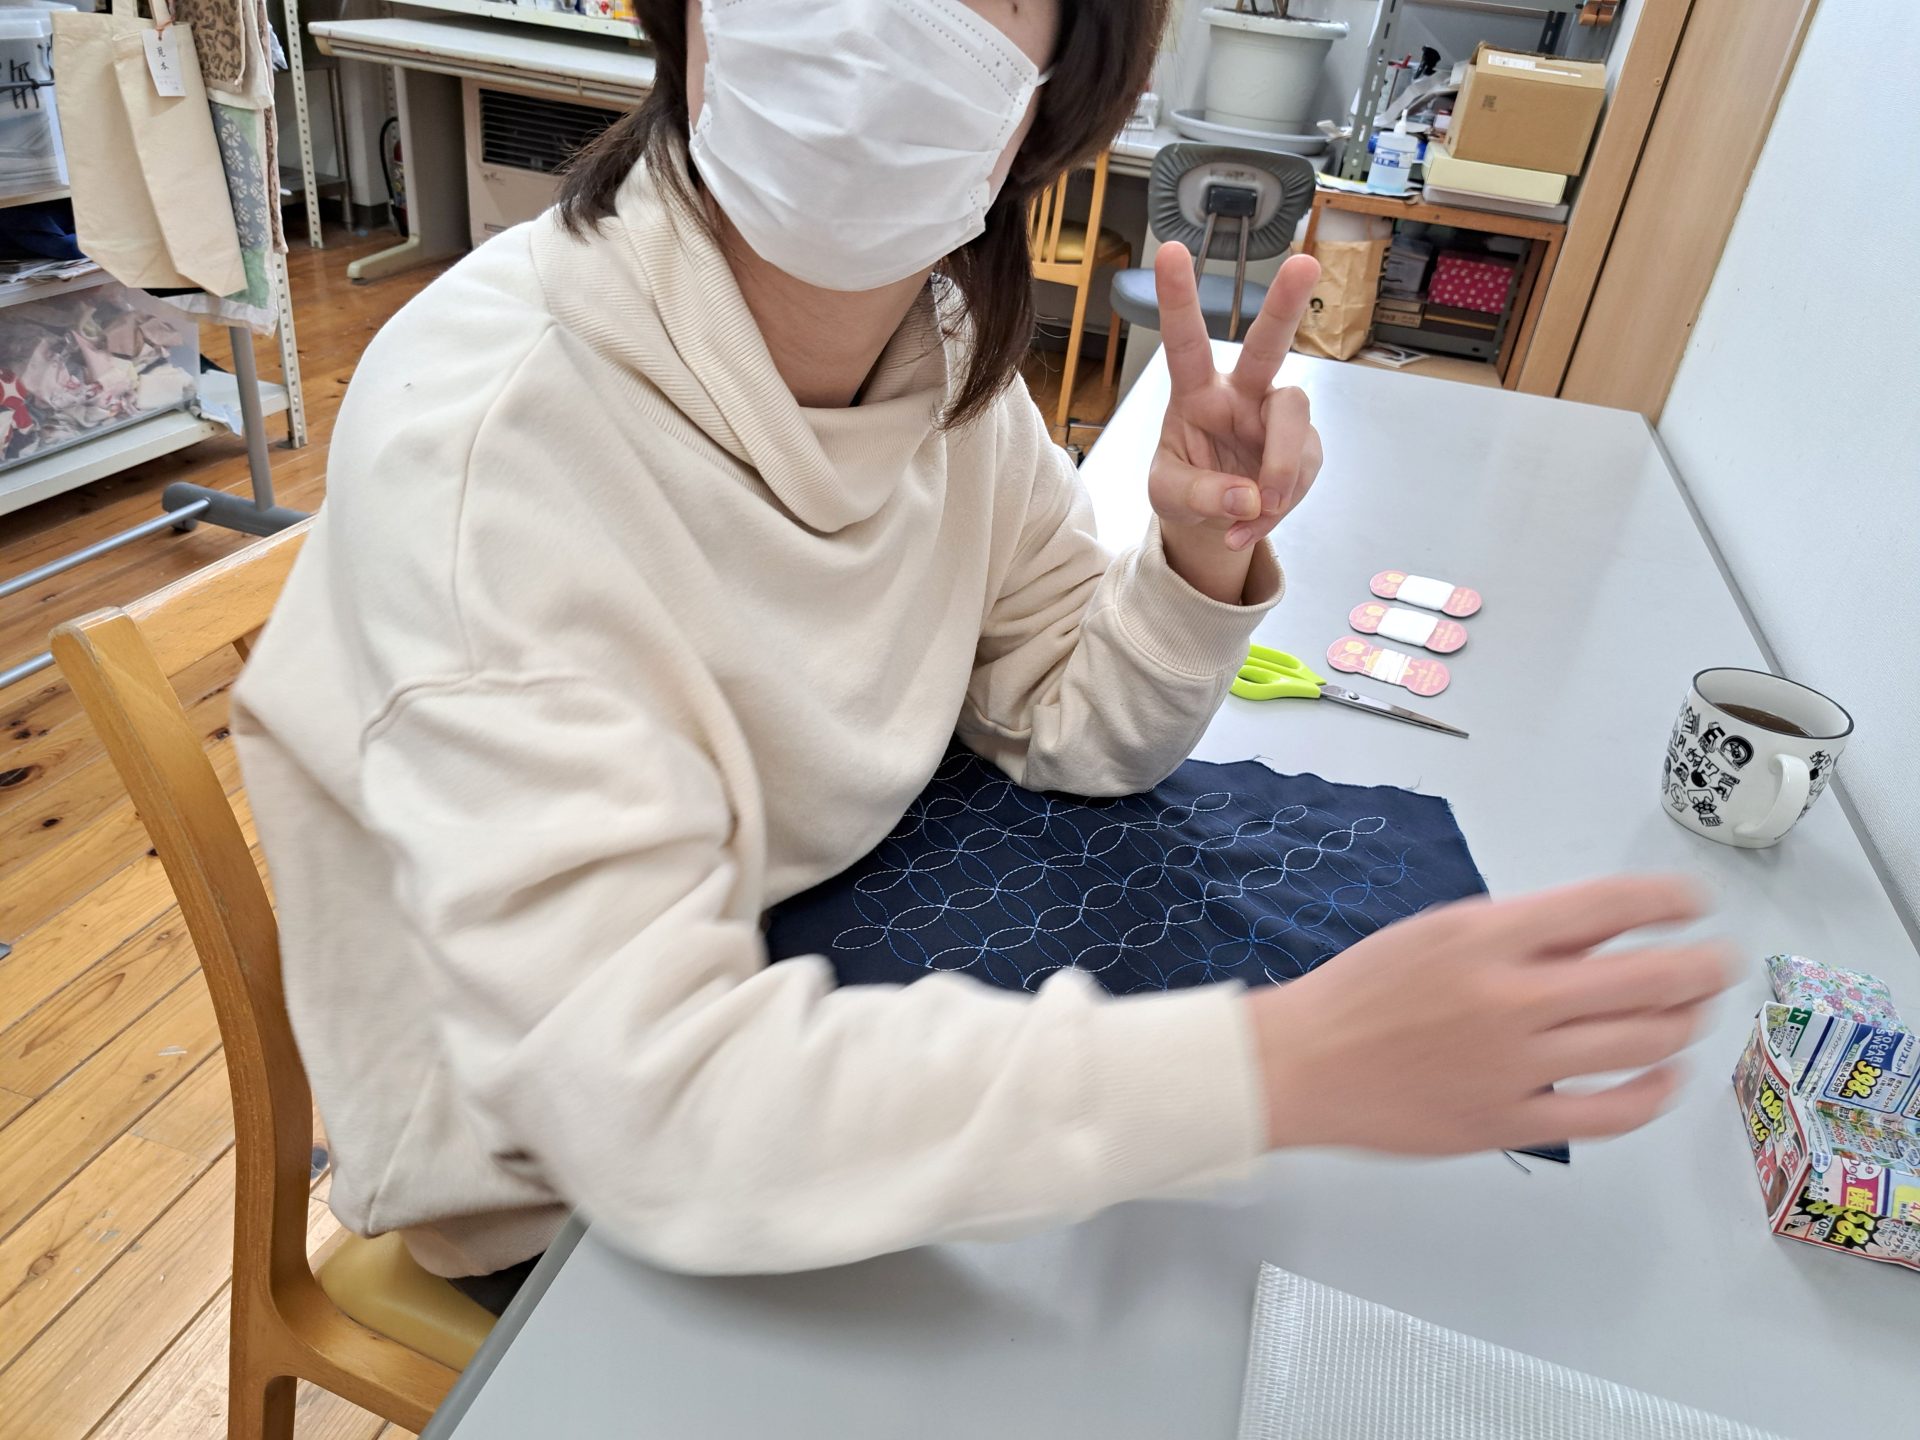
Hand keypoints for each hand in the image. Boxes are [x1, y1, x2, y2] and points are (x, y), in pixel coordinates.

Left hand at [1149, 245, 1323, 600]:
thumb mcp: (1169, 496)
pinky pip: (1303, 474)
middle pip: (1267, 346)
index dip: (1178, 299)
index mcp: (1196, 392)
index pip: (1186, 343)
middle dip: (1285, 306)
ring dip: (1279, 471)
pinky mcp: (1306, 448)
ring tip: (1254, 510)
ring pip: (1295, 421)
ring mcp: (1277, 419)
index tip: (1171, 250)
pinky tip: (1249, 527)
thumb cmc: (1184, 488)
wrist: (1214, 522)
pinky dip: (1277, 510)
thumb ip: (1201, 495)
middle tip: (1305, 265)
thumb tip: (1249, 499)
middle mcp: (1242, 394)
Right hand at [1245, 876, 1736, 1154]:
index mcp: (1487, 938)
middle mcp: (1511, 998)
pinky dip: (1651, 1093)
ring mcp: (1515, 1065)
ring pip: (1640, 1044)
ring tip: (1691, 1015)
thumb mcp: (1437, 933)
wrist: (1301, 1064)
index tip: (1693, 902)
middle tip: (1719, 962)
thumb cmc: (1362, 993)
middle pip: (1645, 979)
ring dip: (1683, 1024)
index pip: (1607, 905)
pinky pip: (1608, 1113)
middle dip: (1700, 966)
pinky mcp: (1510, 1122)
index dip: (1668, 900)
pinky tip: (1660, 1077)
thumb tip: (1603, 932)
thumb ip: (1519, 933)